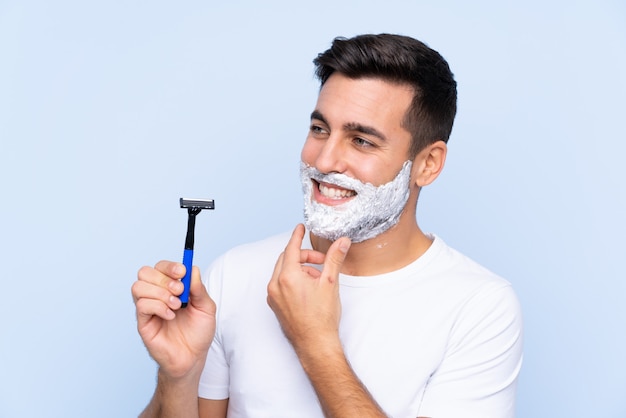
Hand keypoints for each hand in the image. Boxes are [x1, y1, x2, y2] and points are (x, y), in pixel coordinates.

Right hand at [132, 261, 215, 378]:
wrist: (193, 357)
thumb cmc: (199, 332)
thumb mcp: (206, 308)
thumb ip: (199, 289)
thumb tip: (192, 268)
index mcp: (170, 287)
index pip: (161, 267)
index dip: (170, 266)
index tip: (182, 272)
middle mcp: (156, 295)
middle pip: (145, 272)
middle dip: (163, 278)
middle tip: (180, 291)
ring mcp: (148, 308)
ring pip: (138, 286)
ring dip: (160, 293)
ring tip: (176, 306)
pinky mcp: (143, 322)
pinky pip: (141, 306)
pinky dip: (158, 307)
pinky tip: (170, 316)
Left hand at [267, 224, 350, 352]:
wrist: (315, 344)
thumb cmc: (322, 317)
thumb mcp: (330, 283)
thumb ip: (334, 259)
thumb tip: (342, 242)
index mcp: (287, 277)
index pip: (291, 248)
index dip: (297, 236)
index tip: (300, 228)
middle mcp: (275, 285)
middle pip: (287, 259)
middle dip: (304, 256)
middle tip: (321, 260)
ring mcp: (273, 296)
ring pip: (283, 272)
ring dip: (299, 269)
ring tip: (318, 279)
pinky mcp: (274, 305)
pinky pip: (280, 284)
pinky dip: (293, 280)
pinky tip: (309, 289)